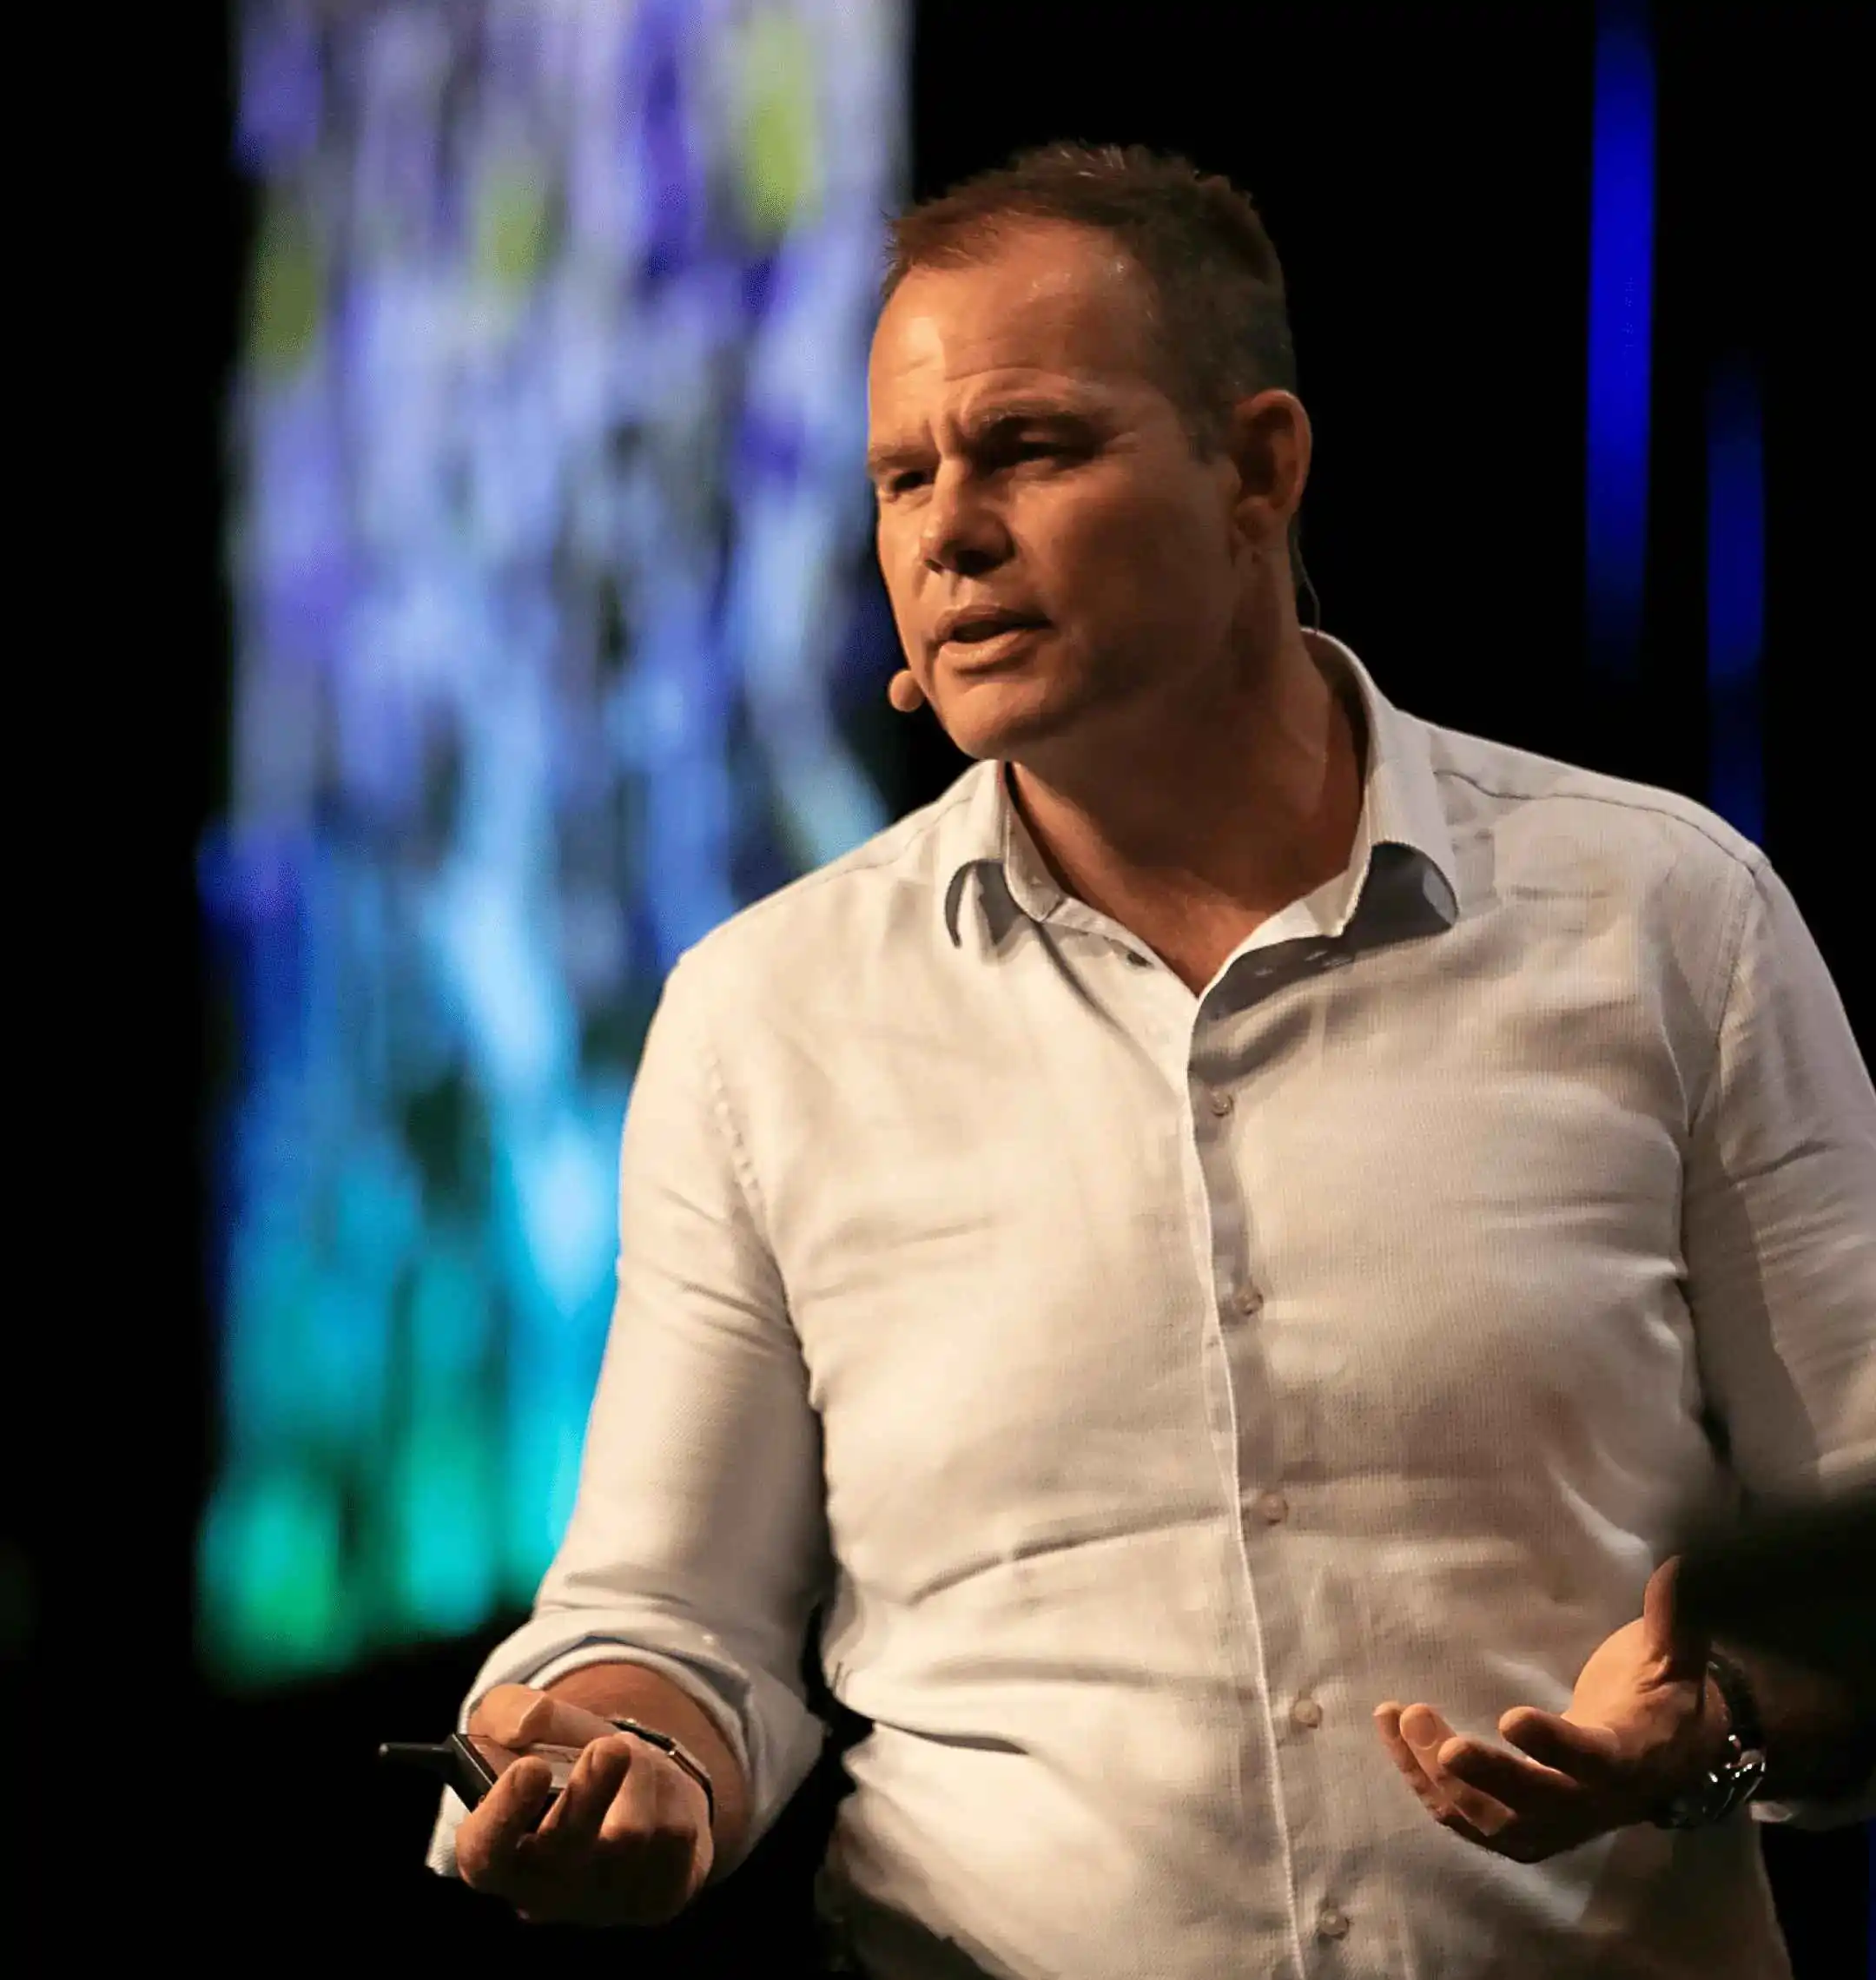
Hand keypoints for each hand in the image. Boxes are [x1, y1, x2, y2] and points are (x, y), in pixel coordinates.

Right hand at [454, 1684, 714, 1925]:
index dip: (503, 1815)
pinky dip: (672, 1794)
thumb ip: (508, 1712)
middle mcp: (544, 1892)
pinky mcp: (657, 1901)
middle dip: (590, 1792)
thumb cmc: (561, 1765)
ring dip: (640, 1772)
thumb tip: (527, 1719)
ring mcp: (603, 1903)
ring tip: (630, 1757)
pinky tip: (657, 1794)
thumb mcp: (524, 1728)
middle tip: (608, 1746)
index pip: (485, 1854)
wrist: (629, 1792)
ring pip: (632, 1832)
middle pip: (567, 1851)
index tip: (530, 1767)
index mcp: (497, 1855)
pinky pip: (676, 1836)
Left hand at [1373, 1559, 1728, 1861]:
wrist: (1668, 1761)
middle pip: (1531, 1802)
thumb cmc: (1660, 1695)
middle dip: (1477, 1770)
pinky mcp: (1521, 1829)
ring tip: (1398, 1716)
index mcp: (1630, 1757)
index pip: (1593, 1758)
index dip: (1554, 1745)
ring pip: (1487, 1819)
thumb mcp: (1673, 1656)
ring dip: (1433, 1774)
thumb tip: (1683, 1562)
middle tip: (1423, 1722)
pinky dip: (1423, 1781)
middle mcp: (1591, 1803)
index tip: (1510, 1716)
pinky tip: (1392, 1734)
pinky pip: (1465, 1817)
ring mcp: (1552, 1825)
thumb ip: (1674, 1616)